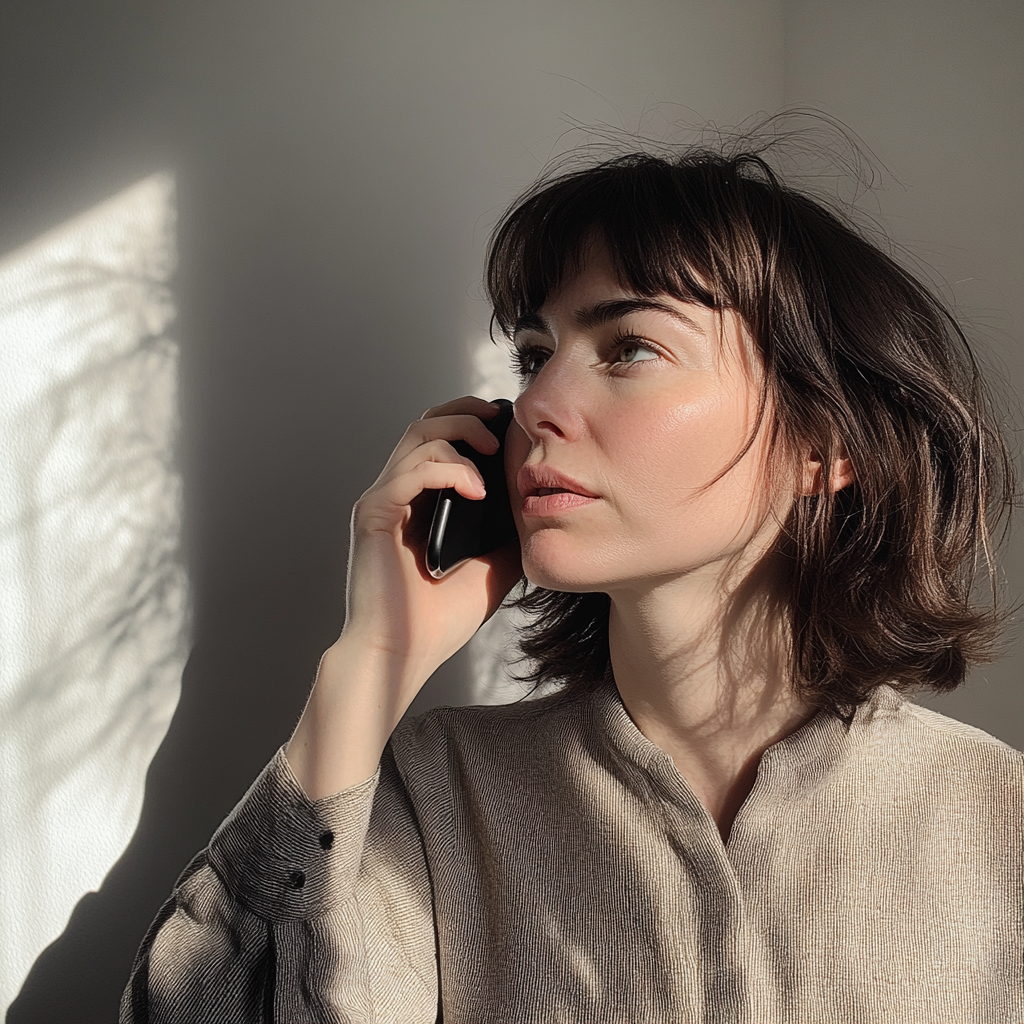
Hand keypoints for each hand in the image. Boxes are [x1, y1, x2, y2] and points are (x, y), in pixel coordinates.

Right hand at [342, 394, 522, 700]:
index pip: (439, 439)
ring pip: (418, 436)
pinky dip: (448, 470)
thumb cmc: (440, 619)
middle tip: (501, 419)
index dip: (472, 420)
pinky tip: (476, 489)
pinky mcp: (374, 514)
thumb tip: (538, 503)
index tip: (509, 423)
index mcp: (419, 502)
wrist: (405, 655)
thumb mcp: (493, 565)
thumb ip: (507, 530)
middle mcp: (396, 494)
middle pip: (426, 424)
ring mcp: (382, 501)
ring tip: (492, 451)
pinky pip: (411, 471)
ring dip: (461, 434)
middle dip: (466, 412)